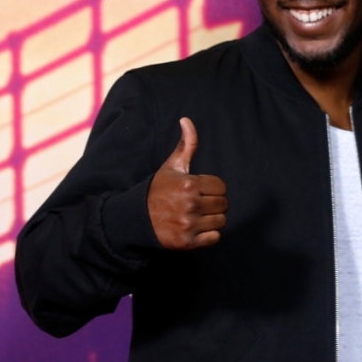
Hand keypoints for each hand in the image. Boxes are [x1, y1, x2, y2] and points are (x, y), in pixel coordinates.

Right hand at [147, 117, 227, 248]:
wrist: (138, 219)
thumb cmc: (158, 190)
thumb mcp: (172, 166)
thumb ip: (186, 144)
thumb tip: (186, 120)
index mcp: (189, 184)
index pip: (221, 187)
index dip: (212, 189)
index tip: (200, 191)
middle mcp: (190, 204)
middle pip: (223, 204)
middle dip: (214, 204)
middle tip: (199, 204)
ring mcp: (189, 224)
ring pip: (221, 221)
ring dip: (212, 220)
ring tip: (197, 216)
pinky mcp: (188, 242)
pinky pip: (215, 238)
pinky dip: (209, 235)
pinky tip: (196, 229)